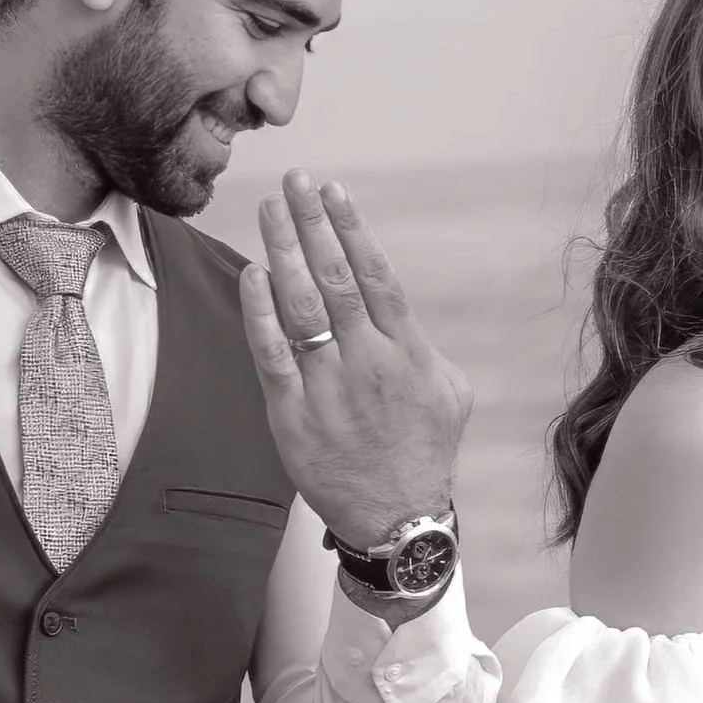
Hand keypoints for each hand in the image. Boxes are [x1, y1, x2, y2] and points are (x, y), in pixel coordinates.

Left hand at [238, 171, 471, 549]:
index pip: (377, 276)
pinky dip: (260, 313)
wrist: (398, 521)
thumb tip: (400, 313)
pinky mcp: (294, 416)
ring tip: (269, 211)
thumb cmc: (423, 454)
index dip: (353, 229)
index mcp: (407, 354)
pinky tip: (252, 275)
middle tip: (294, 181)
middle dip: (312, 223)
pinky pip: (271, 355)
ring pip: (302, 308)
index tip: (335, 191)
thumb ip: (424, 347)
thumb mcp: (450, 396)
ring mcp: (329, 390)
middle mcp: (368, 365)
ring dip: (284, 252)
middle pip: (335, 279)